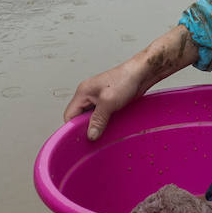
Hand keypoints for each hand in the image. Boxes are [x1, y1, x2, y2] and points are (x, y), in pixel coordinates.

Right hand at [61, 25, 198, 138]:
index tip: (82, 139)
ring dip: (96, 125)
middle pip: (79, 117)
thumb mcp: (108, 102)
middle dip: (86, 128)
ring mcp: (97, 99)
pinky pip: (100, 115)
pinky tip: (110, 126)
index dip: (73, 128)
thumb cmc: (125, 80)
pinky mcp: (107, 102)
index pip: (69, 115)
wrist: (142, 73)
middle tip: (95, 136)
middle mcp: (88, 95)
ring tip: (103, 132)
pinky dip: (103, 122)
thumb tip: (91, 135)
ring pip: (90, 117)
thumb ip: (98, 119)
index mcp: (82, 92)